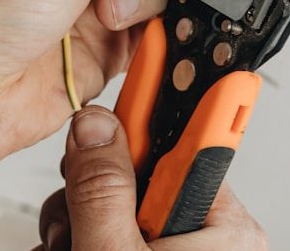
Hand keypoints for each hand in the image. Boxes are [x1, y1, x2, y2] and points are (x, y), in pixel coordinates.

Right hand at [35, 106, 268, 250]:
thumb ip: (103, 191)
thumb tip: (96, 127)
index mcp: (221, 228)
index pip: (189, 140)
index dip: (158, 102)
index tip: (156, 57)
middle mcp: (205, 232)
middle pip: (137, 169)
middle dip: (94, 190)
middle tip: (74, 219)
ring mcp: (176, 246)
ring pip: (114, 197)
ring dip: (77, 219)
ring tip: (68, 247)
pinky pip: (110, 222)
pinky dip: (83, 235)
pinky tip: (71, 250)